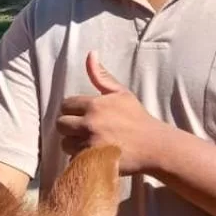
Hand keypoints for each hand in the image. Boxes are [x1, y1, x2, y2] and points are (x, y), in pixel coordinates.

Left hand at [56, 52, 164, 173]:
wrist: (154, 146)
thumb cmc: (137, 118)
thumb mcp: (121, 93)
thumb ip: (101, 76)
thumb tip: (90, 54)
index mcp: (94, 104)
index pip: (66, 105)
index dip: (72, 110)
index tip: (82, 116)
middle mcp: (89, 123)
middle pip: (61, 124)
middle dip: (69, 127)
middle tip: (83, 130)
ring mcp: (90, 143)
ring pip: (65, 143)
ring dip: (73, 144)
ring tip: (89, 143)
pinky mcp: (92, 161)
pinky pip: (73, 159)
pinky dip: (80, 158)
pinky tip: (92, 155)